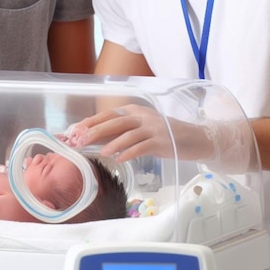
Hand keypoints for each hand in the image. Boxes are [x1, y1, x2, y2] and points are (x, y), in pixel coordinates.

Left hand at [65, 105, 214, 163]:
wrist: (193, 139)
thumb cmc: (162, 136)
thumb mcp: (139, 131)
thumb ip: (119, 133)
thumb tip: (94, 140)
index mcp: (133, 110)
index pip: (107, 114)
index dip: (90, 122)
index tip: (75, 131)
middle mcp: (141, 116)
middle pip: (114, 121)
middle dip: (95, 131)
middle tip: (80, 140)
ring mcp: (152, 128)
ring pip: (128, 133)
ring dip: (112, 143)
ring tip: (100, 152)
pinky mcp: (161, 141)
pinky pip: (142, 146)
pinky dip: (129, 152)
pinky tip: (119, 159)